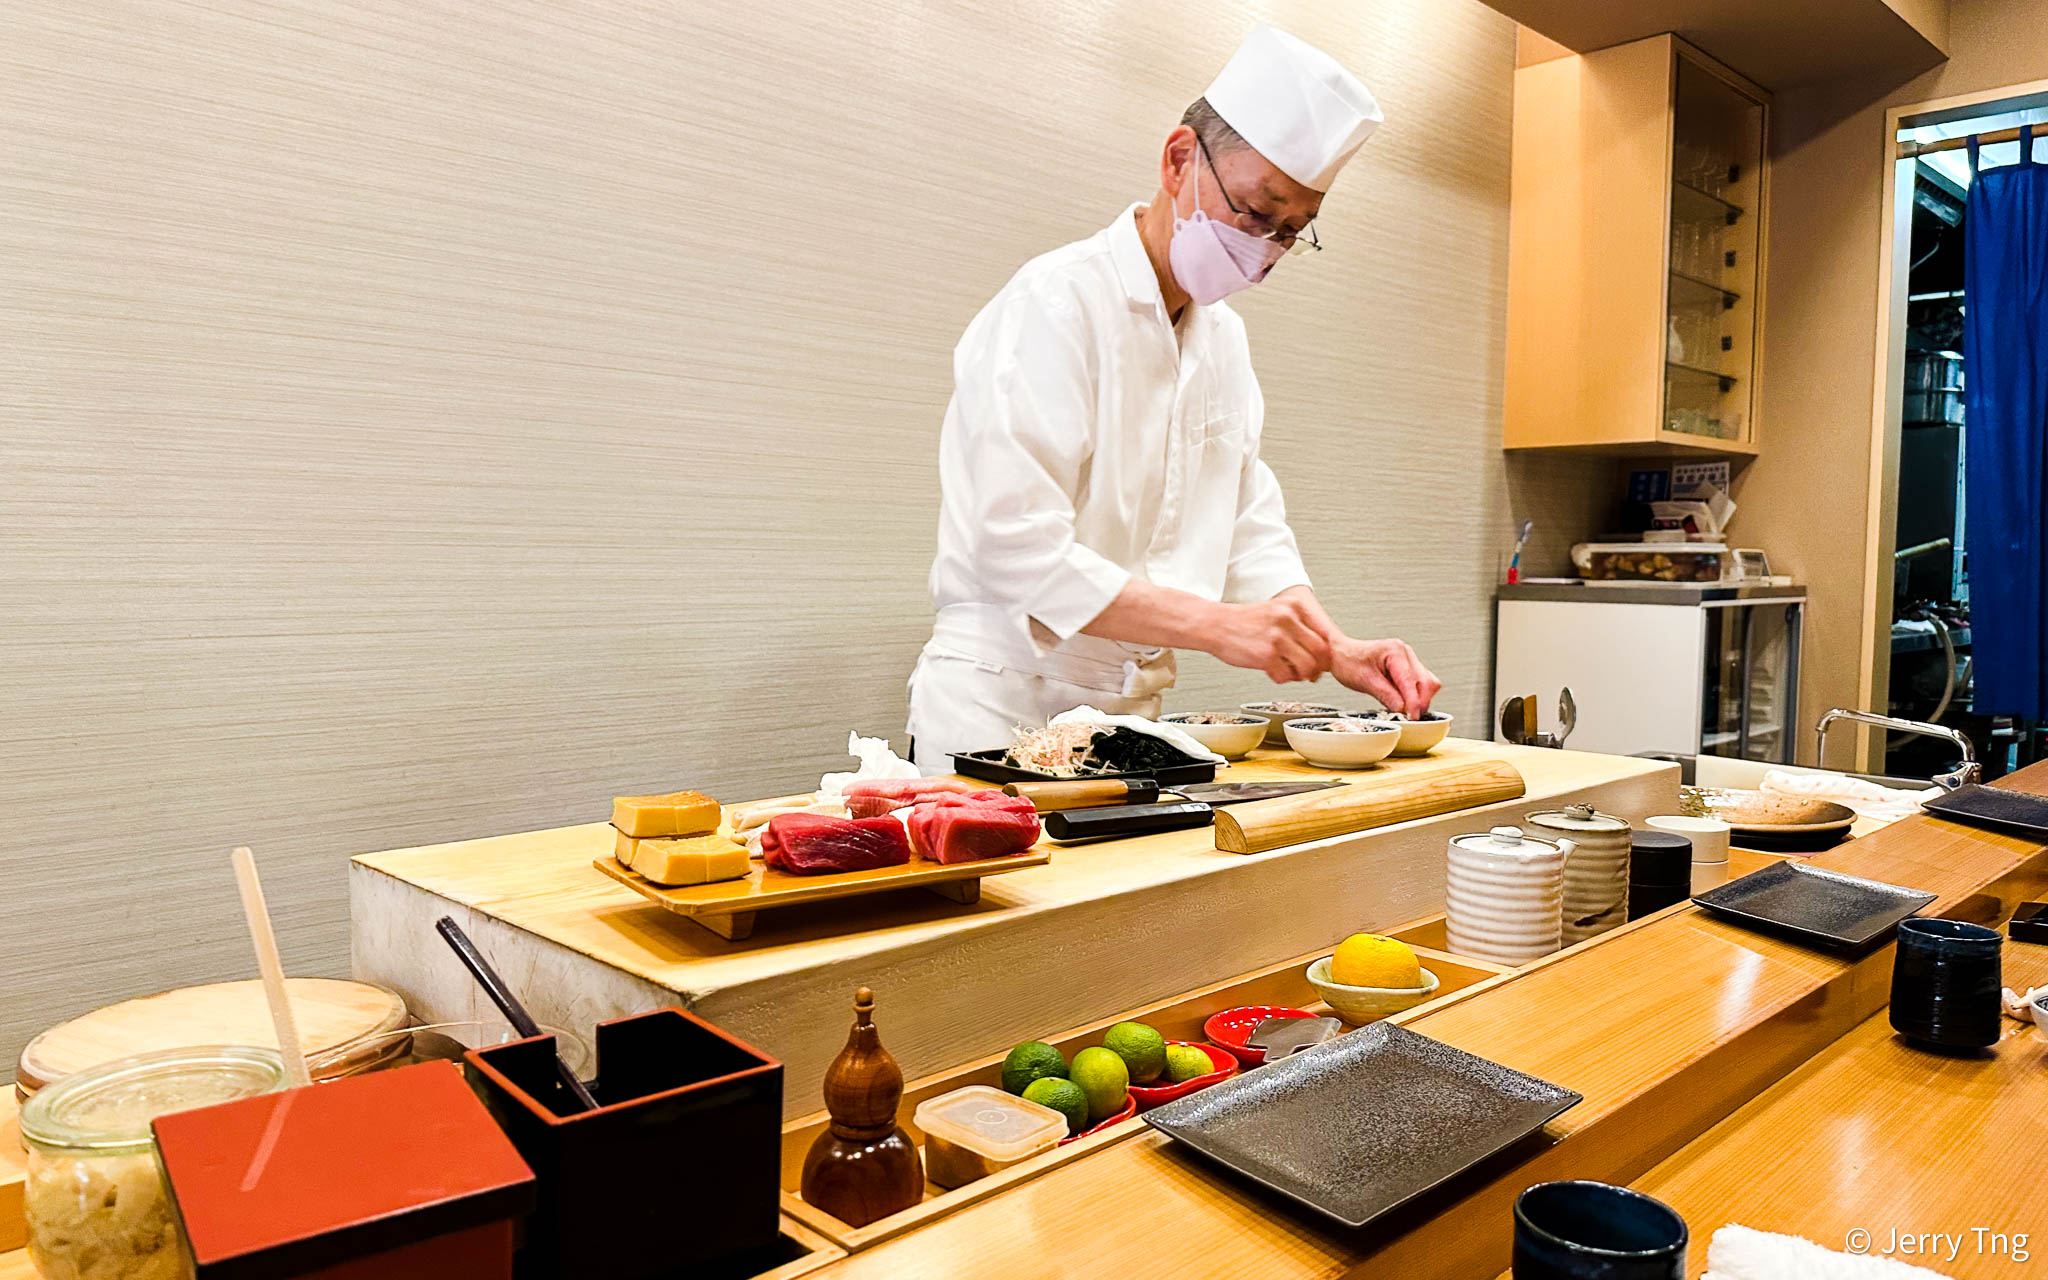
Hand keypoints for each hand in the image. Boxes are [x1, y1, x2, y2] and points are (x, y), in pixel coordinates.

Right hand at [1204, 597, 1332, 684]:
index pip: (1323, 633)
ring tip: (1289, 672)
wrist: (1214, 624)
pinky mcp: (1265, 655)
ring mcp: (1277, 638)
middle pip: (1320, 651)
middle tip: (1308, 672)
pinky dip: (1281, 678)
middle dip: (1316, 666)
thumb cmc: (1243, 622)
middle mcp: (1287, 619)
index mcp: (1293, 606)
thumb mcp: (1275, 612)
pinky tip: (1272, 671)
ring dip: (1300, 675)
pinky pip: (1285, 676)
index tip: (1319, 659)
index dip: (1324, 651)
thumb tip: (1318, 651)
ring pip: (1306, 666)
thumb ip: (1297, 626)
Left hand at [1333, 638, 1440, 716]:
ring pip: (1428, 684)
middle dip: (1420, 702)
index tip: (1412, 717)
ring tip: (1404, 710)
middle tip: (1409, 718)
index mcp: (1395, 651)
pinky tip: (1403, 702)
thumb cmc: (1349, 661)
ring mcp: (1409, 660)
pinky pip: (1421, 684)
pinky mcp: (1408, 668)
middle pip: (1427, 682)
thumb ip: (1386, 696)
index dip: (1413, 702)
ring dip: (1420, 699)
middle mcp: (1406, 653)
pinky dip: (1416, 696)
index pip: (1411, 681)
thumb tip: (1403, 710)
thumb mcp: (1365, 681)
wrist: (1342, 654)